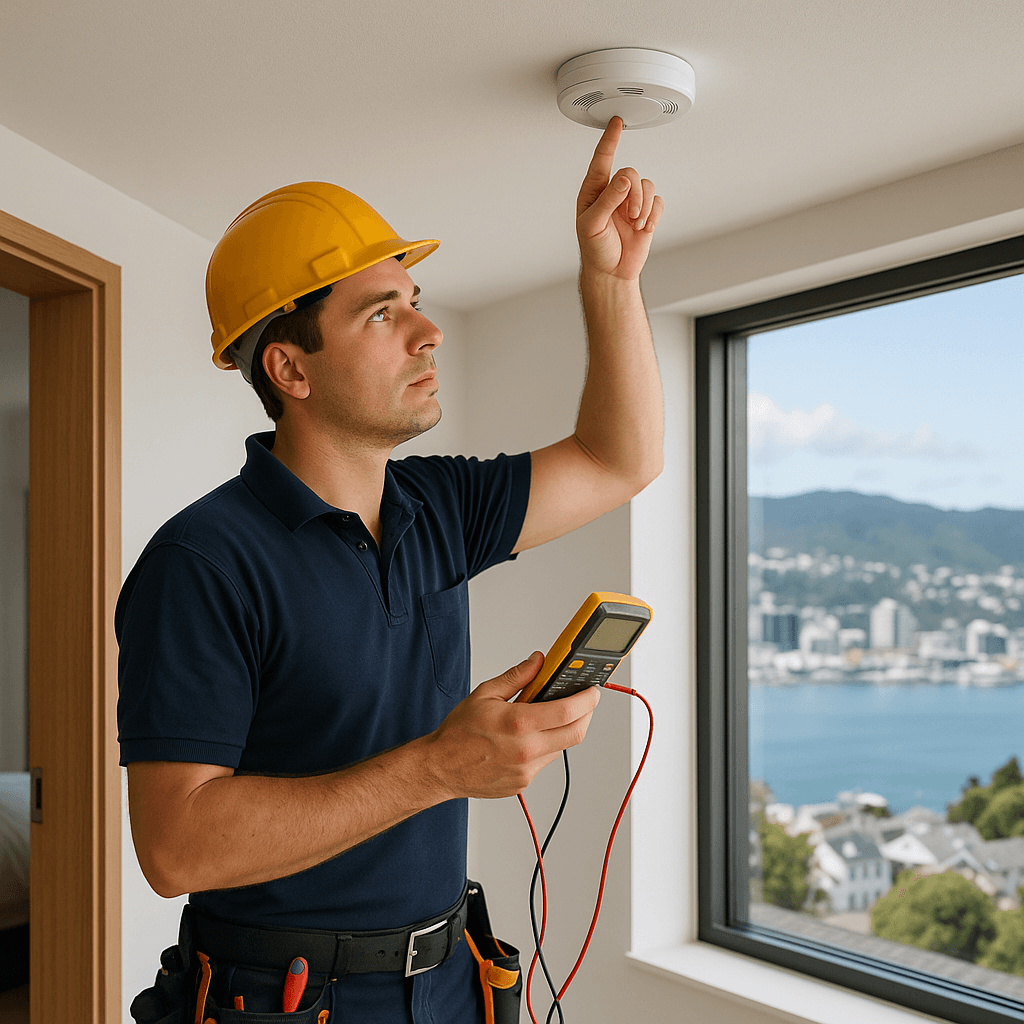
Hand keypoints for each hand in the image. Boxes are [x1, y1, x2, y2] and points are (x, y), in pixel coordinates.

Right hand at [427, 652, 601, 799]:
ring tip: (550, 717)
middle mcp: (526, 750)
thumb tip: (538, 661)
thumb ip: (517, 676)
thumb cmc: (458, 732)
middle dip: (587, 715)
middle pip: (576, 732)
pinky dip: (546, 746)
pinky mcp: (523, 783)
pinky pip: (545, 762)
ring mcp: (526, 770)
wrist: (440, 767)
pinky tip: (530, 737)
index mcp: (518, 723)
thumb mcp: (485, 694)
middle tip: (585, 702)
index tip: (592, 690)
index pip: (569, 710)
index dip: (588, 698)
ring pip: (562, 747)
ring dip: (564, 730)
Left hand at [576, 117, 663, 281]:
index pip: (602, 160)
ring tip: (635, 223)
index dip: (610, 140)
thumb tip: (624, 179)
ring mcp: (630, 202)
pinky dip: (654, 214)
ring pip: (646, 185)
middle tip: (630, 215)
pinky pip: (658, 201)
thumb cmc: (595, 249)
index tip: (616, 122)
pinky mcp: (646, 212)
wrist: (612, 272)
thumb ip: (607, 199)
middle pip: (630, 173)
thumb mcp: (593, 225)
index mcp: (594, 191)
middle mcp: (613, 193)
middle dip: (633, 195)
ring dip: (644, 205)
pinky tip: (645, 228)